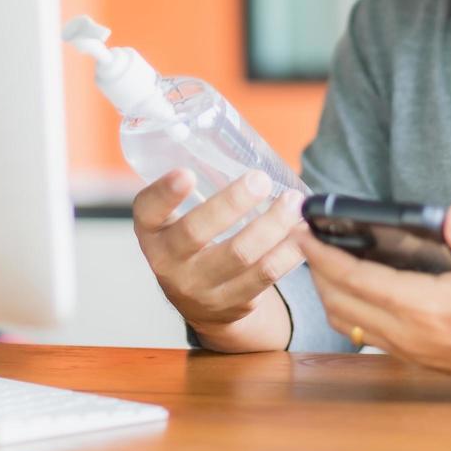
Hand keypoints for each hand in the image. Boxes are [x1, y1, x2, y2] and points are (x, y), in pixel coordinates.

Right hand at [132, 168, 305, 351]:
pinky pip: (264, 276)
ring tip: (293, 202)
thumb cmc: (192, 242)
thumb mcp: (177, 219)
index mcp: (152, 231)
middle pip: (196, 233)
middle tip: (260, 179)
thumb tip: (244, 147)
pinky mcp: (232, 303)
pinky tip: (302, 232)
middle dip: (231, 203)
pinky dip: (287, 251)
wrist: (199, 301)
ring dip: (272, 225)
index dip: (165, 193)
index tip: (187, 173)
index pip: (149, 210)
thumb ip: (197, 190)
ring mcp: (199, 287)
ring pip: (239, 255)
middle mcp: (168, 261)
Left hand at [297, 202, 450, 397]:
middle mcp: (409, 333)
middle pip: (339, 301)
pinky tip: (351, 286)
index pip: (355, 278)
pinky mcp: (415, 355)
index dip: (322, 254)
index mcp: (425, 307)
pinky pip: (364, 333)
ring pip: (347, 321)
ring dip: (326, 290)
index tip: (301, 229)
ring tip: (318, 258)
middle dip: (314, 269)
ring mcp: (410, 348)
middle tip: (301, 237)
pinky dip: (346, 307)